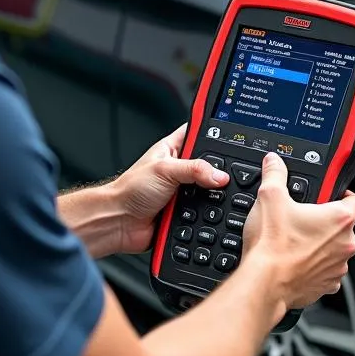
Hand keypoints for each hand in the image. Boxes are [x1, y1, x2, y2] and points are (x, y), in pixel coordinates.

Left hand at [114, 124, 229, 253]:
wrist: (119, 222)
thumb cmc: (131, 190)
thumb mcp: (165, 170)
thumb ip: (195, 169)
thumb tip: (220, 176)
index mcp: (174, 149)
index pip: (201, 134)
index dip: (217, 133)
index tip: (235, 135)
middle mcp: (181, 169)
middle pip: (211, 165)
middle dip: (218, 171)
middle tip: (223, 174)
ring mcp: (185, 191)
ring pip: (210, 191)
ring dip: (211, 197)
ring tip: (212, 196)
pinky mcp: (186, 212)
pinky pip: (205, 213)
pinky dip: (206, 215)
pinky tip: (206, 214)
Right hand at [241, 151, 354, 310]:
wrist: (264, 284)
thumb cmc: (272, 246)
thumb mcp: (270, 197)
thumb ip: (275, 174)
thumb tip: (274, 163)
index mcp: (340, 219)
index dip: (343, 194)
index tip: (331, 195)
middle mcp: (345, 244)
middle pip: (343, 226)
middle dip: (325, 221)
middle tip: (303, 218)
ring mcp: (337, 267)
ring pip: (334, 250)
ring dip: (320, 245)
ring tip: (295, 240)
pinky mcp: (326, 286)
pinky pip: (325, 271)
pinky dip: (314, 266)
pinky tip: (295, 261)